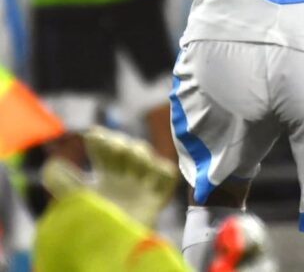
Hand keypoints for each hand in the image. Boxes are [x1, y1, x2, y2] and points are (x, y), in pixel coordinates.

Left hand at [41, 126, 176, 227]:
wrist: (109, 251)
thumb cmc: (89, 226)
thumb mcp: (73, 200)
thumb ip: (62, 181)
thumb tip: (51, 162)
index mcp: (103, 178)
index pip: (104, 149)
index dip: (100, 138)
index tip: (92, 135)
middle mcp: (123, 180)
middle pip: (127, 147)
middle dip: (120, 142)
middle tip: (111, 145)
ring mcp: (141, 188)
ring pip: (147, 155)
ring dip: (140, 152)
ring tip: (131, 159)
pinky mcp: (155, 199)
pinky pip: (167, 174)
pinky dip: (162, 169)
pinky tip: (152, 173)